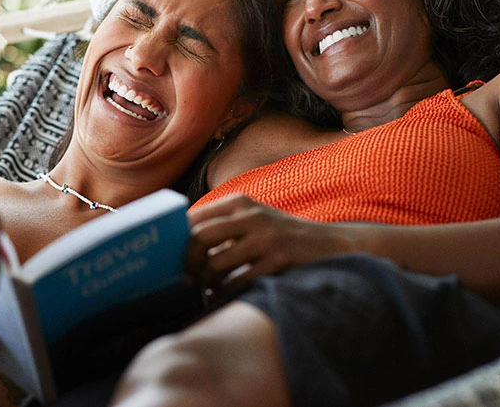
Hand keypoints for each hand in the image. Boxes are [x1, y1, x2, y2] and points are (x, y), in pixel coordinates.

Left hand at [187, 193, 350, 292]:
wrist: (331, 244)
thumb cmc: (282, 236)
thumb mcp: (254, 219)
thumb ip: (223, 226)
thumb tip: (179, 247)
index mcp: (240, 202)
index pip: (194, 216)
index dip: (175, 239)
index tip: (168, 256)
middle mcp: (251, 216)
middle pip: (199, 238)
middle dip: (186, 263)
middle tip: (183, 279)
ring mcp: (266, 239)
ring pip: (217, 264)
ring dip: (205, 282)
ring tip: (204, 290)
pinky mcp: (279, 261)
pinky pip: (240, 282)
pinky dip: (225, 293)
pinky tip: (221, 297)